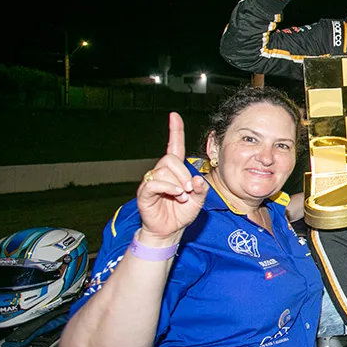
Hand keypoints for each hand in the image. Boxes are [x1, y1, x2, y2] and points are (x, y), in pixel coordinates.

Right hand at [136, 113, 208, 245]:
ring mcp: (152, 181)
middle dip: (184, 172)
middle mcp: (162, 172)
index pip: (174, 146)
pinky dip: (168, 187)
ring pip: (164, 170)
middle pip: (171, 159)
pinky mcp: (144, 192)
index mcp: (175, 170)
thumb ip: (201, 188)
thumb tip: (197, 180)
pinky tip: (176, 194)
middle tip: (189, 189)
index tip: (174, 116)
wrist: (170, 231)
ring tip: (182, 196)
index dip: (175, 131)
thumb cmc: (182, 212)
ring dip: (178, 183)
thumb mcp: (199, 199)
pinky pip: (155, 182)